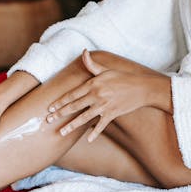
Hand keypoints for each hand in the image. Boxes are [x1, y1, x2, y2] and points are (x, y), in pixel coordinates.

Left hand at [46, 50, 169, 141]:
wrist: (142, 88)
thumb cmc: (122, 78)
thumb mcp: (106, 70)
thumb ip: (91, 64)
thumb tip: (83, 51)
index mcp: (93, 84)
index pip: (72, 94)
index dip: (60, 102)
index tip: (50, 108)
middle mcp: (96, 95)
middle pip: (74, 107)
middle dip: (60, 114)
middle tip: (48, 120)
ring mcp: (104, 106)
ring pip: (84, 118)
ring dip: (71, 126)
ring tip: (61, 132)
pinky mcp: (112, 114)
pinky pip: (101, 125)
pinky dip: (95, 133)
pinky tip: (88, 139)